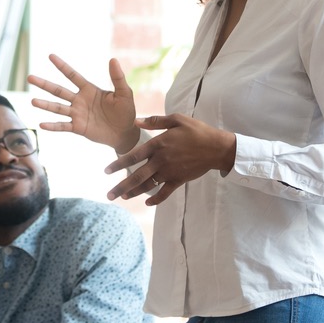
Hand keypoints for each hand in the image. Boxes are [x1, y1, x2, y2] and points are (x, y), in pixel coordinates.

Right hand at [28, 55, 138, 152]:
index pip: (72, 75)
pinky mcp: (78, 127)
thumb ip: (117, 78)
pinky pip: (63, 126)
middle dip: (44, 84)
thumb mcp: (124, 93)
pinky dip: (53, 126)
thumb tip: (113, 60)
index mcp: (89, 89)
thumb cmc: (126, 111)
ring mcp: (77, 114)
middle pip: (59, 90)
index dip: (62, 66)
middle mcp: (79, 100)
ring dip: (45, 105)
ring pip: (58, 108)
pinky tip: (41, 125)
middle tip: (30, 77)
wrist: (125, 133)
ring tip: (33, 101)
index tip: (50, 56)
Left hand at [104, 114, 234, 204]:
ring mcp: (170, 172)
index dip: (118, 164)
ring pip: (148, 186)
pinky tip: (147, 203)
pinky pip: (165, 192)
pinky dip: (156, 199)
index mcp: (158, 145)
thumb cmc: (197, 130)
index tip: (106, 171)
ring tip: (122, 197)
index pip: (133, 156)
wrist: (217, 147)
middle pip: (136, 176)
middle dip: (121, 187)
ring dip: (134, 193)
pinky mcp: (179, 180)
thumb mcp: (177, 119)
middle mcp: (161, 160)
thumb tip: (136, 121)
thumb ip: (155, 121)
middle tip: (109, 195)